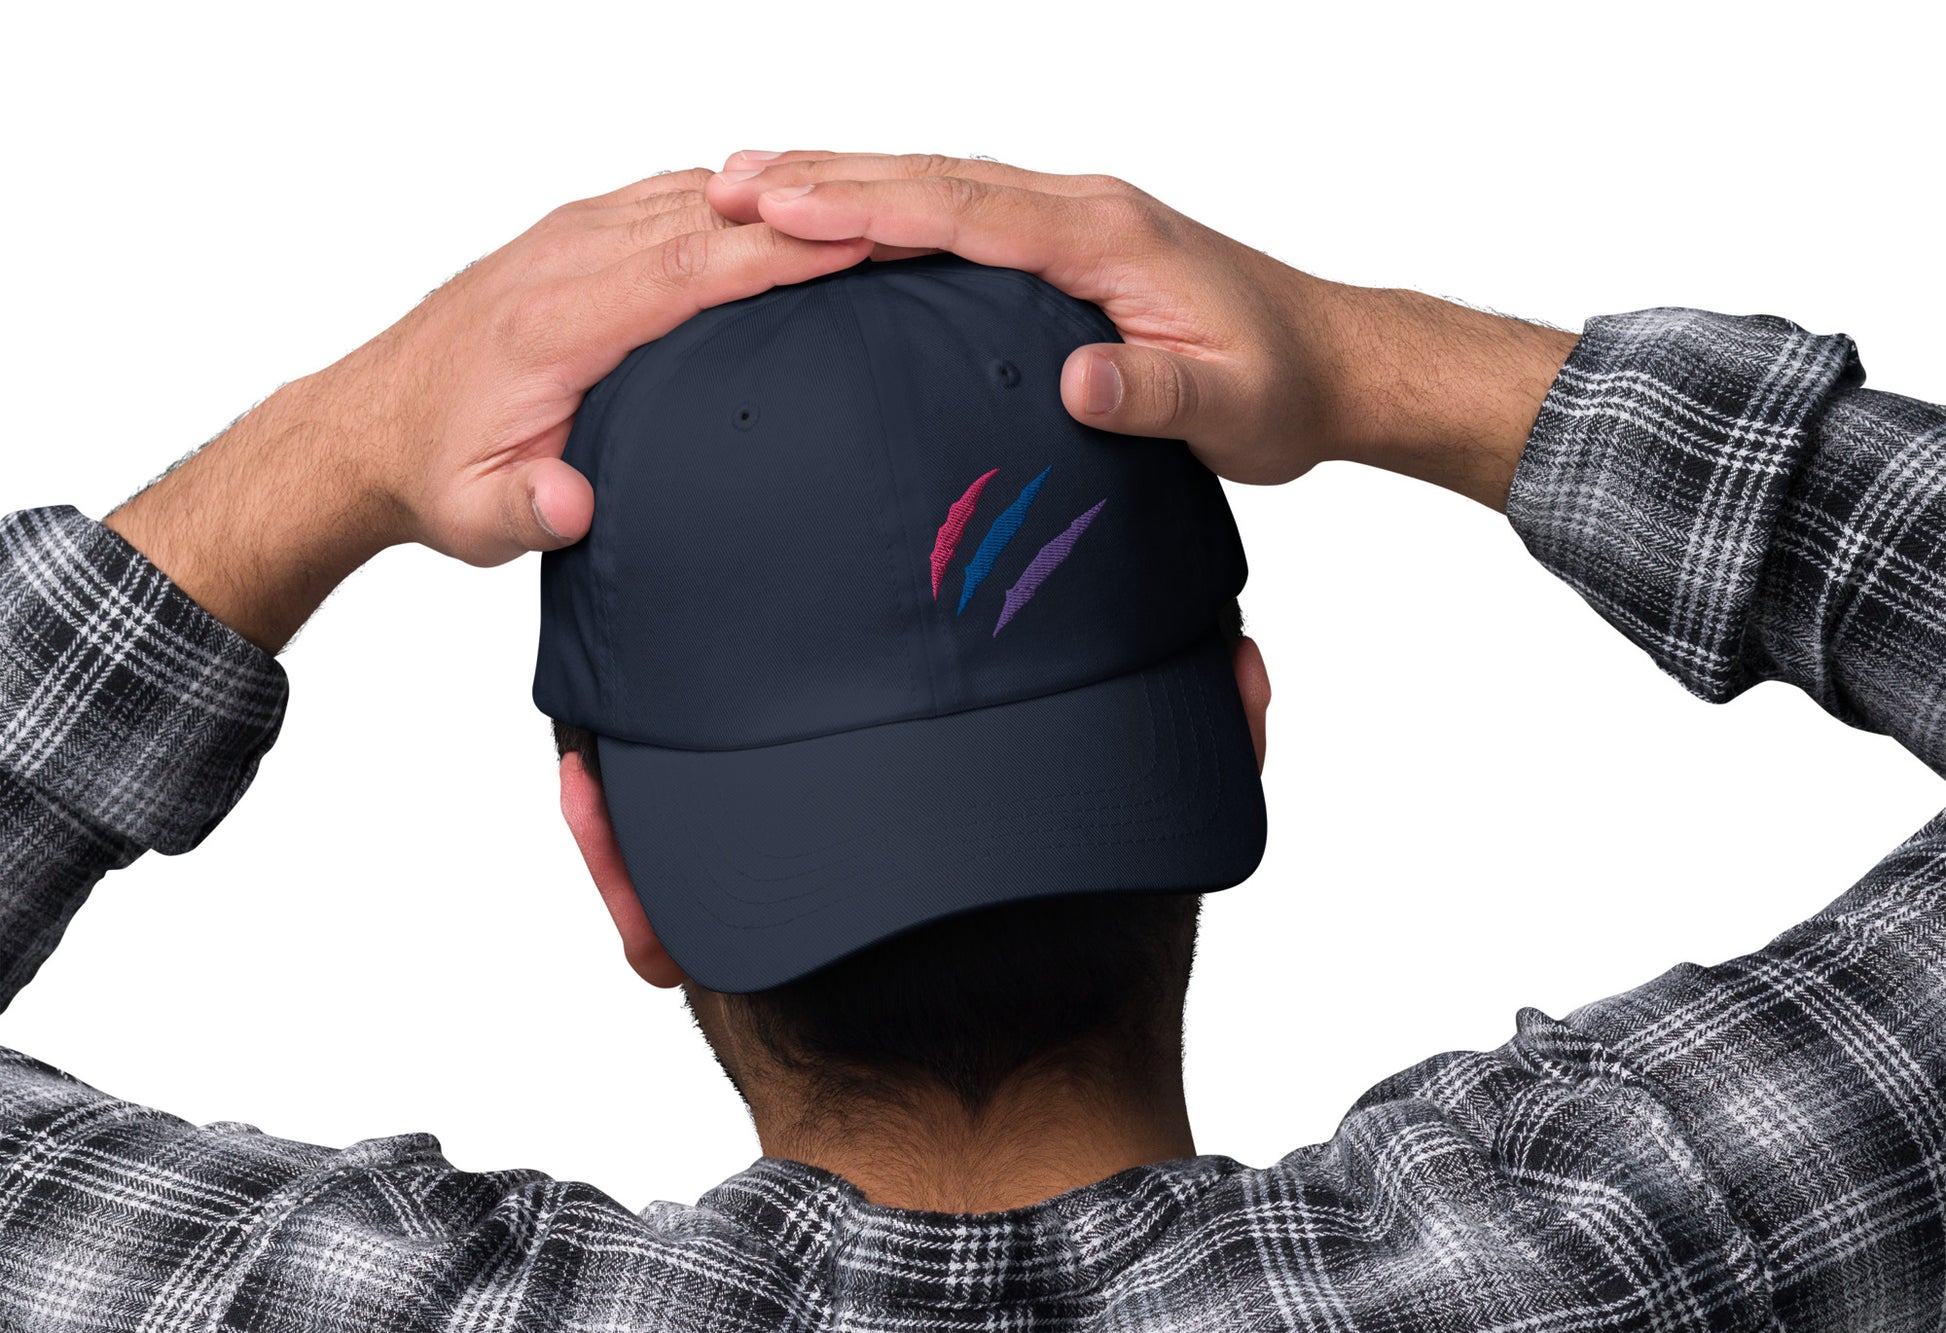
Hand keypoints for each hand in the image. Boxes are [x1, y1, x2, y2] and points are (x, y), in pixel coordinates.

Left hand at [108, 172, 870, 648]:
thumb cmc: (435, 470)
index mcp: (557, 320)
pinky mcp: (579, 238)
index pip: (689, 267)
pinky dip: (740, 203)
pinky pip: (674, 201)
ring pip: (696, 196)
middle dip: (811, 210)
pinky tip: (794, 217)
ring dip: (783, 199)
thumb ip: (526, 508)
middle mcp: (567, 259)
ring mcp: (573, 237)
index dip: (779, 251)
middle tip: (909, 211)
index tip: (861, 240)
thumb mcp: (474, 514)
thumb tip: (572, 505)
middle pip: (710, 215)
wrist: (367, 427)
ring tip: (878, 205)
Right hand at [706, 153, 1575, 507]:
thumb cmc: (1282, 386)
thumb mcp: (1231, 406)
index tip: (779, 201)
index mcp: (1105, 234)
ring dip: (847, 184)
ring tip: (752, 187)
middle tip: (725, 180)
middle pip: (934, 178)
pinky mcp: (1067, 247)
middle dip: (825, 176)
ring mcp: (1072, 220)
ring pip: (941, 187)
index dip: (866, 204)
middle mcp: (1081, 208)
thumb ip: (1157, 391)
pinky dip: (894, 211)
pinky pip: (962, 216)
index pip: (964, 208)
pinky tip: (845, 226)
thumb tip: (1080, 380)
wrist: (1332, 363)